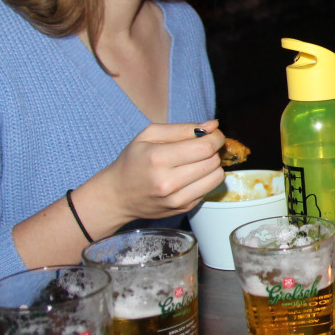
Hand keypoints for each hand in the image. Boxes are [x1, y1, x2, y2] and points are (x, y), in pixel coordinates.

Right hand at [87, 120, 224, 226]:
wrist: (117, 195)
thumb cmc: (133, 161)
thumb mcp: (149, 135)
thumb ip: (183, 128)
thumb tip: (213, 126)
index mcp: (158, 159)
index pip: (204, 148)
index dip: (215, 138)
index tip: (212, 135)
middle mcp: (168, 182)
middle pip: (213, 161)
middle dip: (214, 150)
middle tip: (203, 146)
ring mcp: (177, 199)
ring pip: (216, 177)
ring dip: (212, 165)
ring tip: (198, 160)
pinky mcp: (183, 208)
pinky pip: (209, 189)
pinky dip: (206, 179)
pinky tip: (191, 175)